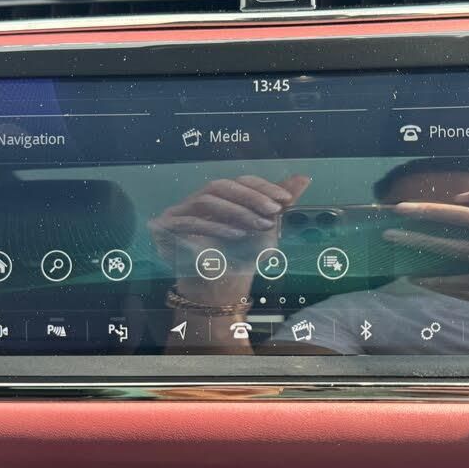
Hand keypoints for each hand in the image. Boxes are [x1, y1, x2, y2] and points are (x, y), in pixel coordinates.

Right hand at [149, 175, 310, 303]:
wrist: (218, 289)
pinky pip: (190, 221)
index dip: (262, 187)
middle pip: (221, 186)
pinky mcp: (165, 227)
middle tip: (274, 210)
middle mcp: (196, 200)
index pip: (238, 181)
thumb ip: (279, 202)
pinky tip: (237, 236)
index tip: (285, 200)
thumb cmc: (240, 257)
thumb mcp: (265, 228)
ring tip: (260, 226)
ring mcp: (178, 212)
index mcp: (219, 197)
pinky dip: (216, 227)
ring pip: (206, 200)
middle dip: (250, 197)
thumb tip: (303, 178)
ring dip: (237, 212)